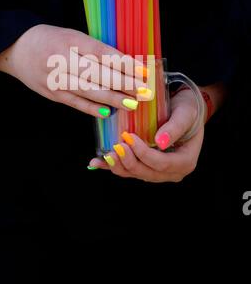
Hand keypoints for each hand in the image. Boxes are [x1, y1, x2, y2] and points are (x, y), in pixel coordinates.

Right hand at [0, 24, 146, 117]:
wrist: (16, 48)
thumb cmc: (50, 40)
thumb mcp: (73, 36)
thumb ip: (95, 50)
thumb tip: (125, 66)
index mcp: (71, 41)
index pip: (103, 54)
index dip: (125, 64)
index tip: (143, 73)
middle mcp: (63, 60)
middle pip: (98, 74)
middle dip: (123, 84)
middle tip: (143, 92)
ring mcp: (56, 79)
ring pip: (88, 90)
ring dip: (112, 98)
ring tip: (131, 103)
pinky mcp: (52, 93)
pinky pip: (75, 103)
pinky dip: (92, 108)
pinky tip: (108, 112)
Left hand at [89, 88, 204, 182]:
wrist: (185, 109)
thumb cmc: (188, 109)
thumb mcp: (185, 113)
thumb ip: (175, 127)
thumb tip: (161, 142)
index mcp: (185, 161)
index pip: (162, 164)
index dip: (144, 154)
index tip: (130, 137)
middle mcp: (172, 171)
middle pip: (147, 173)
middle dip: (129, 162)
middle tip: (117, 146)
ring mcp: (158, 171)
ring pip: (136, 174)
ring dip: (119, 166)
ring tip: (107, 155)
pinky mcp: (146, 166)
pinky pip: (128, 169)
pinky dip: (111, 167)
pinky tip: (96, 163)